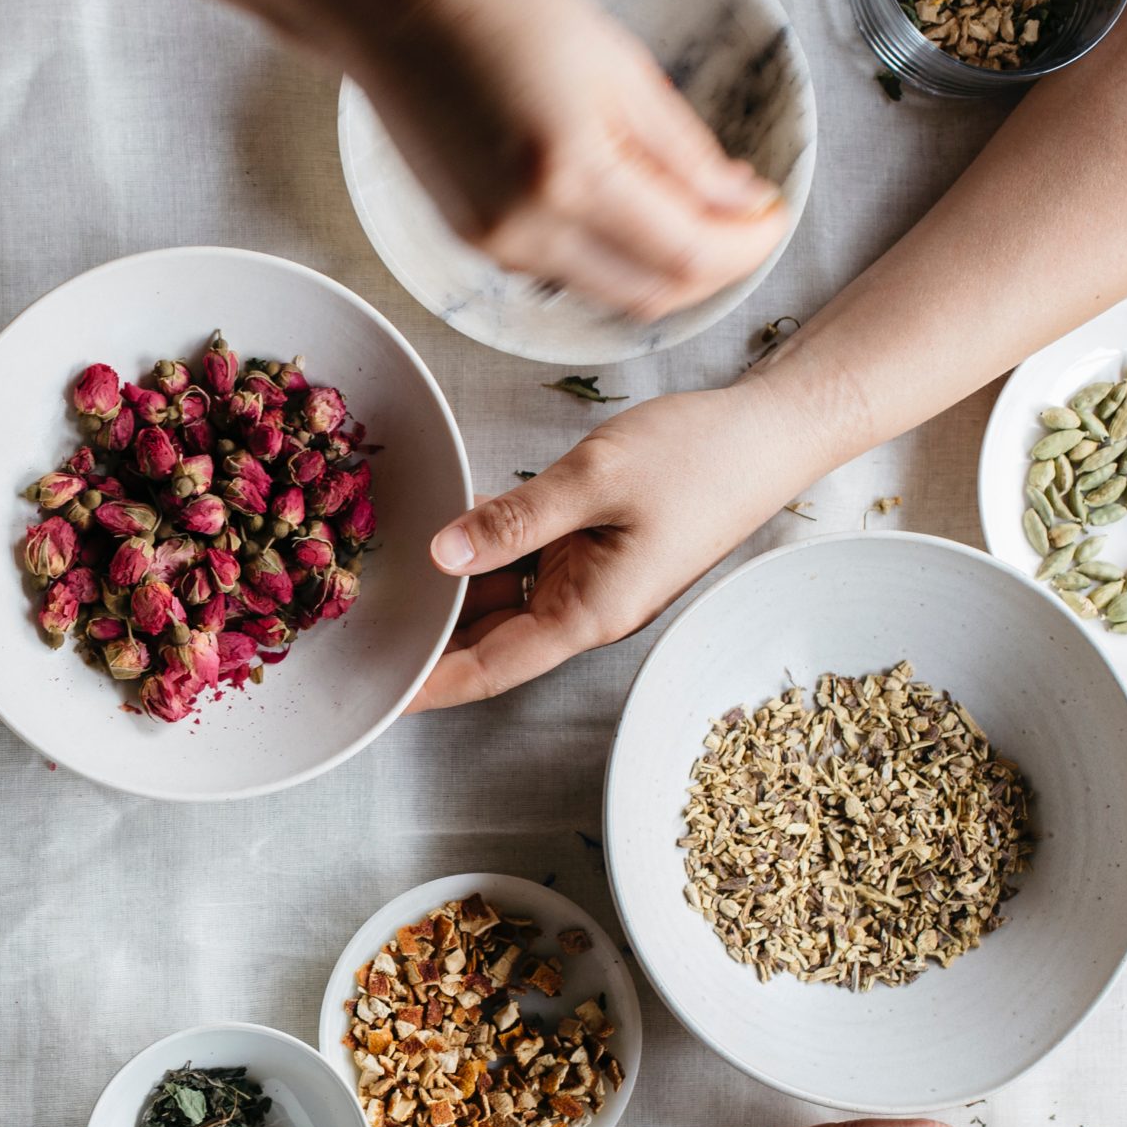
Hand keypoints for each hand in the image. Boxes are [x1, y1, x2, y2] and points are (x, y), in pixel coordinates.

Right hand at [339, 0, 785, 319]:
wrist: (403, 17)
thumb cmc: (509, 18)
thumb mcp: (622, 71)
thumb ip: (685, 152)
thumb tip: (739, 204)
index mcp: (572, 175)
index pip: (687, 253)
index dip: (746, 247)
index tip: (774, 217)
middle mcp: (528, 229)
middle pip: (652, 294)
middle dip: (713, 269)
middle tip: (744, 225)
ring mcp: (496, 246)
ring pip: (609, 293)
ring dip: (663, 268)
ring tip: (693, 213)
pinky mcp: (475, 244)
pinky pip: (565, 274)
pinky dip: (612, 257)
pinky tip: (629, 212)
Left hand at [409, 384, 808, 709]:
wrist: (771, 433)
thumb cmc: (699, 457)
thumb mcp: (596, 479)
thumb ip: (514, 520)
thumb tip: (443, 554)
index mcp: (588, 614)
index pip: (489, 669)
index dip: (429, 684)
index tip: (377, 693)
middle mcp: (584, 610)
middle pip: (486, 643)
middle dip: (426, 642)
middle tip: (355, 631)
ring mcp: (588, 581)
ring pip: (500, 602)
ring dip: (449, 596)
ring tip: (380, 584)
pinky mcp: (591, 550)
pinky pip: (522, 564)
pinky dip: (481, 554)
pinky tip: (439, 533)